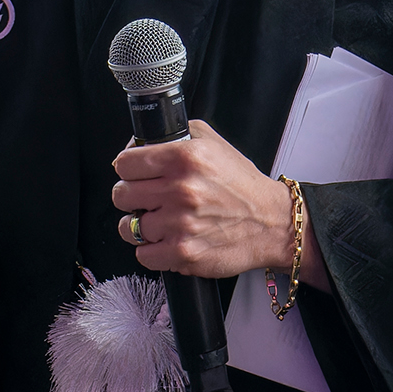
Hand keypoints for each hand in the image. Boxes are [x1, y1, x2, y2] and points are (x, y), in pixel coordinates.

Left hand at [108, 122, 294, 277]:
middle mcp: (181, 189)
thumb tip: (138, 142)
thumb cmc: (242, 186)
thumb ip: (175, 135)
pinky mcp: (184, 253)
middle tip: (148, 199)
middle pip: (121, 195)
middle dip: (132, 197)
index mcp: (184, 158)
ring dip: (140, 226)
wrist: (271, 223)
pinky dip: (152, 251)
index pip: (125, 163)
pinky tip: (168, 241)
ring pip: (128, 227)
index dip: (128, 169)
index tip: (135, 175)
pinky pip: (143, 255)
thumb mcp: (213, 143)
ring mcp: (181, 224)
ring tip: (160, 221)